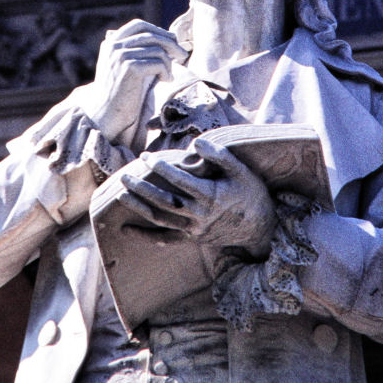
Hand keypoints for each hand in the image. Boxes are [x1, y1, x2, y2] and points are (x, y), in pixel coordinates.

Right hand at [87, 19, 187, 144]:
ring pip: (157, 49)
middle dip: (171, 43)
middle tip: (182, 54)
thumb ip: (136, 51)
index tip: (171, 40)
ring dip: (169, 63)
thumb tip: (168, 38)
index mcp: (111, 42)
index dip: (158, 30)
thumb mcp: (122, 66)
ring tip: (168, 76)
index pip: (139, 25)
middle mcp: (114, 46)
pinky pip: (158, 63)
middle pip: (151, 34)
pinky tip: (165, 80)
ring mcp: (121, 55)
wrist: (104, 114)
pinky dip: (166, 72)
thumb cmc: (118, 93)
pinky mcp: (130, 68)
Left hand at [120, 138, 276, 258]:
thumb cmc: (250, 192)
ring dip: (139, 206)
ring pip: (161, 219)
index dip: (161, 169)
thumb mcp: (240, 170)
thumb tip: (195, 142)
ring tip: (122, 193)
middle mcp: (200, 215)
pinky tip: (128, 231)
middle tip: (125, 175)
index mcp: (211, 195)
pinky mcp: (192, 238)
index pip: (179, 181)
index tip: (146, 157)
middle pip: (164, 201)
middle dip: (142, 188)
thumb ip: (218, 155)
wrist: (261, 228)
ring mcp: (194, 229)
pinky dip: (146, 237)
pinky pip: (166, 239)